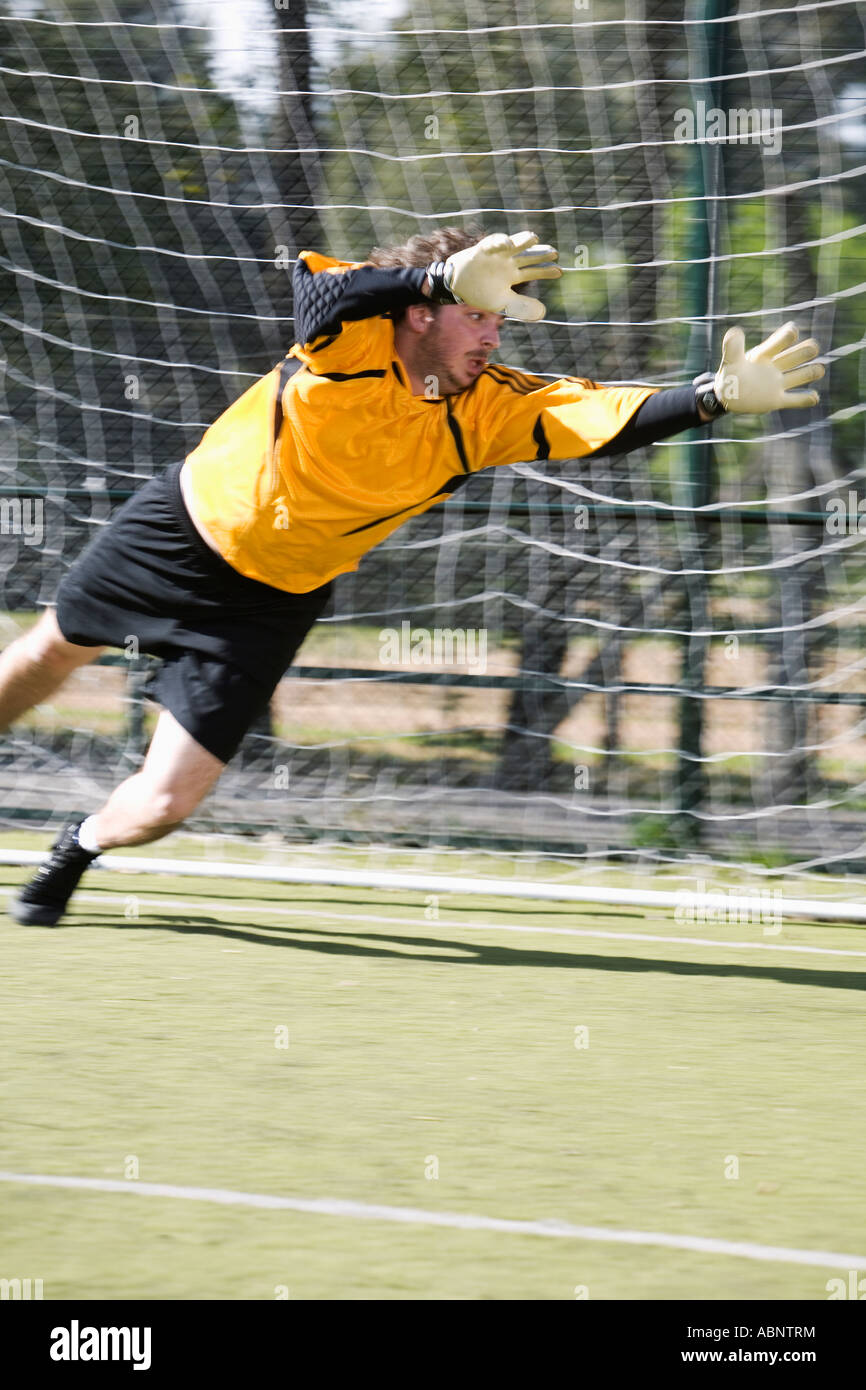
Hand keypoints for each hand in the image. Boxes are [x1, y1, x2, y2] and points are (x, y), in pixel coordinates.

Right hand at [441, 231, 561, 321]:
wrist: (456, 288)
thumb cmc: (479, 294)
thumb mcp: (502, 303)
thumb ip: (521, 307)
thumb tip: (543, 312)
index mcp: (512, 275)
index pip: (533, 271)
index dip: (546, 271)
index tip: (559, 271)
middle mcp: (507, 262)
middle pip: (527, 256)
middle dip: (540, 254)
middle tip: (554, 253)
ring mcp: (496, 255)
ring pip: (513, 245)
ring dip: (523, 241)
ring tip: (534, 238)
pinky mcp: (482, 250)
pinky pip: (492, 243)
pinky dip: (499, 242)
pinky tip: (507, 243)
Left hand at [714, 322, 823, 413]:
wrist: (727, 396)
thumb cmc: (730, 375)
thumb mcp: (730, 360)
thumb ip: (733, 347)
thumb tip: (735, 331)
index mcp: (763, 355)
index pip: (777, 344)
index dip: (785, 337)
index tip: (793, 331)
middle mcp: (774, 368)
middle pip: (793, 357)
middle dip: (803, 352)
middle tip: (813, 347)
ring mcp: (777, 384)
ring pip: (798, 376)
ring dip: (809, 372)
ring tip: (820, 369)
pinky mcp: (777, 400)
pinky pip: (794, 400)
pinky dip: (804, 399)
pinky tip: (814, 398)